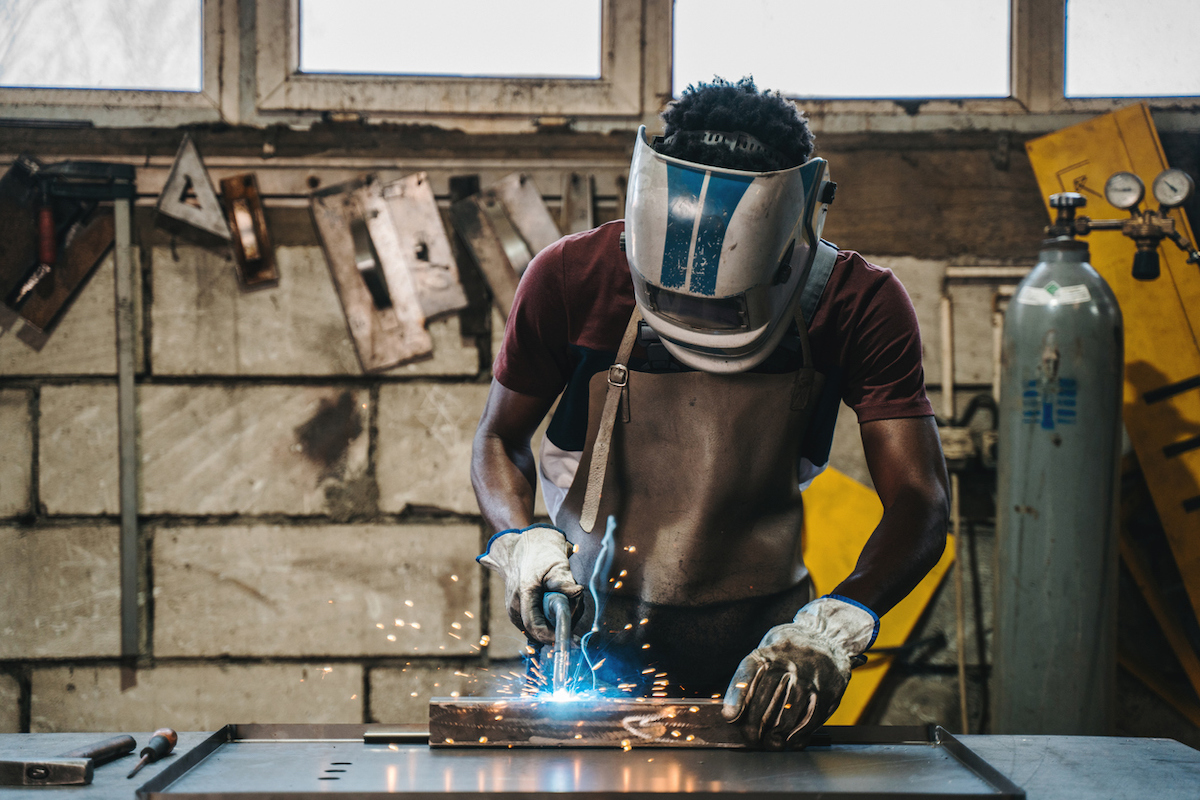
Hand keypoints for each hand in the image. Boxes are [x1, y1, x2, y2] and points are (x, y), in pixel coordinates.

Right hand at [476, 524, 583, 642]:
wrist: (521, 545)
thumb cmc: (539, 552)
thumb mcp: (556, 563)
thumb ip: (565, 581)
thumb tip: (578, 592)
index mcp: (523, 594)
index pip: (535, 626)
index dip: (552, 636)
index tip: (570, 638)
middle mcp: (514, 605)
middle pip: (537, 631)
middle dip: (556, 628)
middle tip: (574, 613)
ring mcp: (513, 608)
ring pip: (535, 628)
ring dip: (552, 622)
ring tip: (567, 603)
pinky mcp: (516, 610)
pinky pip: (534, 622)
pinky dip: (547, 619)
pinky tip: (556, 606)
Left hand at [722, 595, 877, 749]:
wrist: (828, 638)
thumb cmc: (791, 648)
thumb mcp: (767, 648)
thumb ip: (752, 673)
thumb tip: (733, 707)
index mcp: (768, 654)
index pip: (746, 676)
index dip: (736, 700)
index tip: (730, 717)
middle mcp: (787, 667)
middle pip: (763, 703)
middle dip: (753, 727)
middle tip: (750, 737)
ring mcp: (807, 682)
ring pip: (785, 717)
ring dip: (774, 736)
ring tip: (769, 742)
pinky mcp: (825, 695)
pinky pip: (808, 722)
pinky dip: (797, 737)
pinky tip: (790, 740)